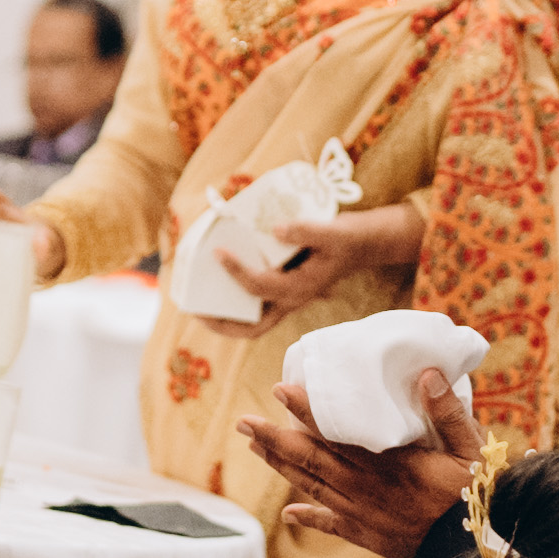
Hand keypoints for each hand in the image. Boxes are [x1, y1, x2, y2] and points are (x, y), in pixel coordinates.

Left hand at [216, 199, 425, 313]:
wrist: (363, 244)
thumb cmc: (347, 238)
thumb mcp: (332, 231)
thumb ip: (305, 231)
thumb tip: (275, 229)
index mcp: (300, 289)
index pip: (260, 286)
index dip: (236, 271)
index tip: (217, 252)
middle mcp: (292, 300)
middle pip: (253, 328)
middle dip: (222, 324)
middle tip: (195, 311)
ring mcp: (288, 299)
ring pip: (254, 323)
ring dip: (226, 319)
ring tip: (198, 304)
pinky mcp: (286, 289)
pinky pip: (257, 304)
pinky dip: (237, 300)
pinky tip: (219, 280)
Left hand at [234, 364, 484, 557]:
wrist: (470, 557)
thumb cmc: (474, 499)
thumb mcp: (471, 450)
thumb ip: (448, 412)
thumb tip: (428, 373)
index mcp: (388, 462)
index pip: (337, 432)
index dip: (307, 410)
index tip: (280, 391)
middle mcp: (365, 486)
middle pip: (310, 458)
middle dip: (274, 438)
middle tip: (245, 422)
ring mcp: (360, 513)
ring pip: (311, 486)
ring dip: (280, 466)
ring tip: (256, 447)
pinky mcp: (364, 535)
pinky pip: (328, 523)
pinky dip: (308, 517)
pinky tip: (290, 513)